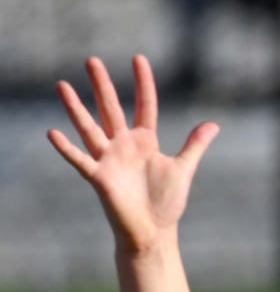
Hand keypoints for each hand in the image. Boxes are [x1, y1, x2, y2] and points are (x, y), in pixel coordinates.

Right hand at [48, 55, 218, 255]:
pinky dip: (67, 149)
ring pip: (90, 128)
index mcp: (145, 141)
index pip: (145, 106)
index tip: (139, 59)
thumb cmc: (166, 202)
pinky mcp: (100, 178)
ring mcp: (109, 160)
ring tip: (62, 86)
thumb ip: (194, 145)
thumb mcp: (183, 169)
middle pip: (111, 109)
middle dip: (103, 86)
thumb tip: (213, 124)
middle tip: (92, 60)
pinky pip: (80, 160)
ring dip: (76, 109)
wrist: (154, 231)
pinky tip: (53, 133)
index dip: (143, 84)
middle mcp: (123, 145)